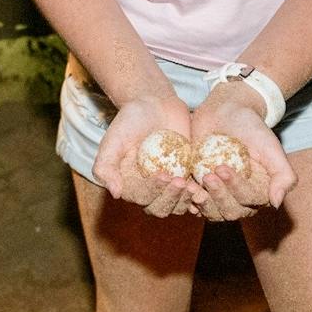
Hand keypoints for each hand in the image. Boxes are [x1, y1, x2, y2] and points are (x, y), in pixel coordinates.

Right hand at [96, 92, 205, 217]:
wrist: (155, 103)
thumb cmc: (131, 120)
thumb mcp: (113, 139)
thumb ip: (106, 165)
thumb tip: (115, 194)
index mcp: (129, 184)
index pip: (141, 198)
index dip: (152, 192)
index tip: (163, 175)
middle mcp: (148, 189)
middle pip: (160, 208)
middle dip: (171, 199)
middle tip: (180, 181)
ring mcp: (169, 185)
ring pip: (178, 205)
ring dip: (186, 201)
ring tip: (194, 188)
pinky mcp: (186, 177)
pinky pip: (194, 194)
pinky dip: (200, 196)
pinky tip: (206, 189)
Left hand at [187, 84, 292, 218]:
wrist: (226, 111)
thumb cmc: (251, 127)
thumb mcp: (271, 147)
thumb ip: (283, 175)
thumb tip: (276, 203)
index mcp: (259, 192)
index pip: (248, 200)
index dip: (236, 188)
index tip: (222, 168)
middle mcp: (240, 198)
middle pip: (230, 211)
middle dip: (218, 197)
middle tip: (207, 176)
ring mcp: (219, 195)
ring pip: (212, 212)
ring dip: (202, 203)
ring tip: (191, 186)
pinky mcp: (200, 188)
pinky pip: (193, 202)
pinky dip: (186, 199)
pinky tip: (181, 186)